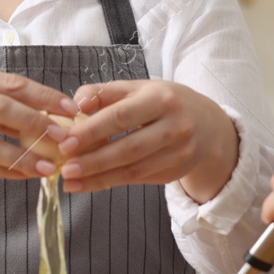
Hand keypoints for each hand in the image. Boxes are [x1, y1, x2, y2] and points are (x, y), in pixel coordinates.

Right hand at [0, 64, 79, 180]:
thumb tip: (39, 115)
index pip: (11, 83)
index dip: (45, 96)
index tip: (72, 108)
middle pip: (3, 108)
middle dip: (39, 124)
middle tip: (66, 139)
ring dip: (23, 156)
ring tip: (49, 167)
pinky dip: (2, 172)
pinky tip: (22, 177)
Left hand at [55, 80, 238, 199]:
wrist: (209, 126)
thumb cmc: (164, 103)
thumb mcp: (139, 89)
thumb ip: (105, 93)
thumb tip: (76, 104)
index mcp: (161, 99)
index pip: (121, 116)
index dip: (92, 131)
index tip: (65, 142)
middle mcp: (174, 126)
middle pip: (129, 148)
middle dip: (94, 160)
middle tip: (64, 168)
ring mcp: (178, 152)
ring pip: (133, 170)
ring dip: (98, 177)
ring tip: (70, 181)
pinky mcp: (175, 172)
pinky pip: (139, 180)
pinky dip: (110, 183)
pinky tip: (87, 185)